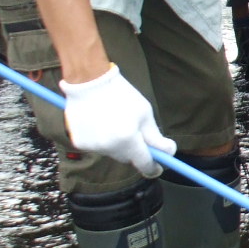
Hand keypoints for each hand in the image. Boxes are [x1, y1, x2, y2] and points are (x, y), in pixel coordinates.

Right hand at [59, 65, 176, 176]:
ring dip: (118, 144)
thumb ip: (155, 137)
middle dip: (135, 150)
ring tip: (114, 121)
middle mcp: (109, 147)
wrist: (88, 81)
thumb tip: (168, 152)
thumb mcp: (144, 112)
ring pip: (113, 153)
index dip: (153, 167)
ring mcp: (93, 147)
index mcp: (128, 139)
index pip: (144, 163)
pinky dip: (102, 140)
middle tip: (135, 133)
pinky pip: (98, 147)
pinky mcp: (80, 143)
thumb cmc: (121, 94)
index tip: (159, 167)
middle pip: (128, 158)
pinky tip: (100, 123)